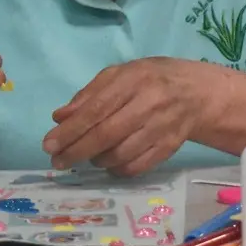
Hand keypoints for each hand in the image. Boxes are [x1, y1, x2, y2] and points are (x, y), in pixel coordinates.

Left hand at [44, 58, 212, 175]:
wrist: (197, 93)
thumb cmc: (150, 80)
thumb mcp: (120, 75)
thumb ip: (89, 94)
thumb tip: (59, 118)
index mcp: (133, 80)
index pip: (96, 109)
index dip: (70, 130)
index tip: (49, 144)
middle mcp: (149, 104)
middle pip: (106, 135)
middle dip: (76, 151)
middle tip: (58, 160)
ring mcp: (161, 128)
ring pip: (120, 155)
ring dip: (96, 160)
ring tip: (86, 156)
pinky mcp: (170, 148)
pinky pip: (137, 167)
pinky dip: (117, 170)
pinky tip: (108, 163)